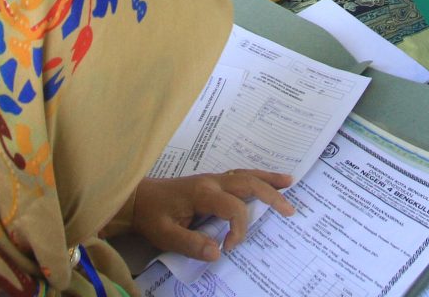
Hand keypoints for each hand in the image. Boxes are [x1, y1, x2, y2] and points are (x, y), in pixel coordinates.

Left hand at [128, 171, 294, 259]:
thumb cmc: (152, 216)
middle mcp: (212, 182)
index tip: (230, 248)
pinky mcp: (211, 183)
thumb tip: (217, 253)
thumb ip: (191, 244)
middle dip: (271, 195)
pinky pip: (239, 176)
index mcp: (203, 193)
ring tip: (289, 182)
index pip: (234, 208)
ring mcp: (212, 179)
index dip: (239, 230)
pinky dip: (256, 178)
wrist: (138, 199)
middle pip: (248, 183)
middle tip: (290, 211)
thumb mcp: (166, 235)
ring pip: (246, 175)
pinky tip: (266, 181)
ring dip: (268, 179)